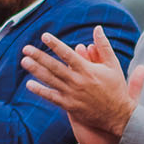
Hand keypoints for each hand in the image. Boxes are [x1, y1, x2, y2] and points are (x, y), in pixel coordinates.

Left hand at [20, 26, 143, 138]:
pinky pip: (52, 97)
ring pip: (51, 80)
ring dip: (36, 70)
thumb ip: (104, 46)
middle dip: (39, 56)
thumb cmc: (116, 88)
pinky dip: (40, 91)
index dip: (55, 44)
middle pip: (54, 66)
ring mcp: (72, 94)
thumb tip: (97, 28)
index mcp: (88, 70)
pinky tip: (29, 84)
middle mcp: (78, 81)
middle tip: (26, 48)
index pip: (68, 54)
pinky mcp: (70, 106)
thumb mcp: (113, 65)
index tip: (44, 36)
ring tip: (24, 61)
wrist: (119, 115)